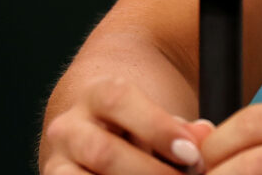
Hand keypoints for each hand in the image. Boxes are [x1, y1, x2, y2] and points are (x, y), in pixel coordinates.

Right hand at [42, 77, 214, 173]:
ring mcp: (57, 162)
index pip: (120, 102)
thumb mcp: (158, 114)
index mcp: (96, 95)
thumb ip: (181, 127)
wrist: (95, 127)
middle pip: (103, 152)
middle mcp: (68, 128)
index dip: (158, 129)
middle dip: (149, 172)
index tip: (192, 154)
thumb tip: (203, 135)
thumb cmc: (139, 122)